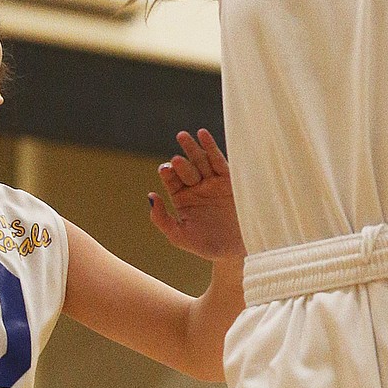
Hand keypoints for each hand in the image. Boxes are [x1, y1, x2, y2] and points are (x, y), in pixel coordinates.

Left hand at [148, 129, 244, 259]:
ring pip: (200, 161)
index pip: (172, 181)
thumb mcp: (179, 236)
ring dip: (192, 148)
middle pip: (186, 168)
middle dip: (181, 162)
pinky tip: (202, 134)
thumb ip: (162, 218)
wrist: (237, 252)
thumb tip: (150, 196)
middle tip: (176, 159)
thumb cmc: (207, 246)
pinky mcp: (229, 180)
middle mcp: (197, 187)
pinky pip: (219, 161)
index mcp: (182, 198)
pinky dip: (211, 147)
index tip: (165, 169)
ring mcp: (213, 182)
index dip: (168, 173)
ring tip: (182, 136)